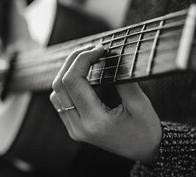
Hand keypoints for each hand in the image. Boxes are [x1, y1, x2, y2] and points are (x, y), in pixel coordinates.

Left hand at [50, 44, 161, 162]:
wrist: (145, 152)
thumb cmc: (146, 130)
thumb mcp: (141, 105)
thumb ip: (125, 81)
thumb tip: (113, 57)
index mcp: (95, 121)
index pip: (74, 81)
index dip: (82, 59)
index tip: (99, 49)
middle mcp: (79, 127)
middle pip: (59, 84)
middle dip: (73, 61)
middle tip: (91, 50)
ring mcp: (74, 129)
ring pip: (56, 93)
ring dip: (67, 73)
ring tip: (85, 61)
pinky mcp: (73, 128)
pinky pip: (59, 102)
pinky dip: (66, 86)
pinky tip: (81, 78)